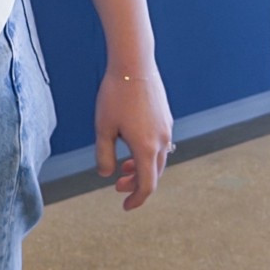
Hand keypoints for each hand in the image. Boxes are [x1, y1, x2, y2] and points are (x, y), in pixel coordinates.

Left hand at [95, 65, 174, 210]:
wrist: (134, 63)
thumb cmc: (115, 95)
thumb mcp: (103, 128)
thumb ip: (104, 155)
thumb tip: (106, 174)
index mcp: (147, 148)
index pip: (147, 185)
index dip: (137, 199)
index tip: (125, 206)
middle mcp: (162, 141)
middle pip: (154, 174)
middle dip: (136, 184)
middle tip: (117, 185)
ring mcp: (167, 128)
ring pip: (158, 158)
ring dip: (141, 167)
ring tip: (122, 166)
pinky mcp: (166, 117)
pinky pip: (160, 143)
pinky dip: (147, 152)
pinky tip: (131, 142)